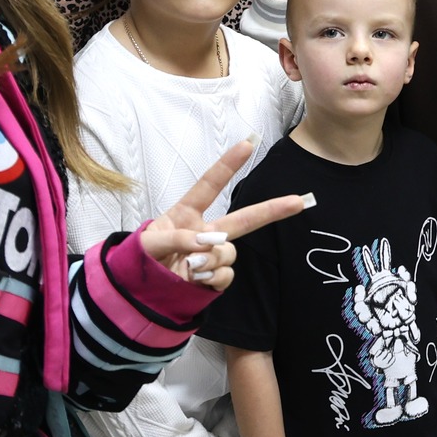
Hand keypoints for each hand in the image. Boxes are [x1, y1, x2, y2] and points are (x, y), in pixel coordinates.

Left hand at [140, 137, 309, 287]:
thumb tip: (206, 242)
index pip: (209, 185)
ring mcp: (211, 256)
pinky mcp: (214, 278)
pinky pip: (225, 275)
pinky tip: (196, 279)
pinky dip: (212, 277)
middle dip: (271, 209)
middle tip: (299, 201)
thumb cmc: (140, 259)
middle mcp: (204, 232)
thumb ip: (176, 237)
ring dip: (211, 259)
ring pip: (228, 252)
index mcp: (186, 214)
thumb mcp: (148, 242)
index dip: (228, 165)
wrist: (137, 292)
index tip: (248, 143)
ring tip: (190, 266)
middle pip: (243, 218)